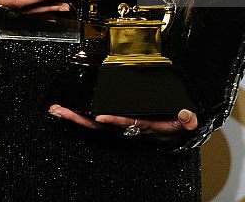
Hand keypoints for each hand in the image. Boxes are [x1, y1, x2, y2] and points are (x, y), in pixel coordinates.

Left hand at [47, 104, 198, 143]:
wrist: (173, 134)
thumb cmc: (175, 127)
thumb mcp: (184, 124)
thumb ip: (186, 120)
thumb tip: (187, 115)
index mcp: (142, 125)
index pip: (125, 122)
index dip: (113, 120)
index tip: (100, 116)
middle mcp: (127, 126)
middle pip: (99, 124)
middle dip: (79, 118)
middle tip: (60, 111)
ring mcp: (119, 125)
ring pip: (93, 123)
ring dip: (75, 116)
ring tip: (57, 110)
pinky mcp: (116, 122)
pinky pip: (96, 119)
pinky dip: (81, 115)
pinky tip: (69, 111)